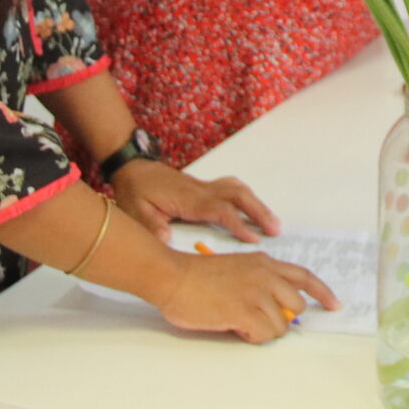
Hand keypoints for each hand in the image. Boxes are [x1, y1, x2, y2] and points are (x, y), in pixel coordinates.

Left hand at [109, 161, 280, 244]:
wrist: (132, 167)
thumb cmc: (135, 190)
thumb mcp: (135, 211)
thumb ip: (151, 226)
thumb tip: (167, 241)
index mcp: (188, 199)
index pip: (220, 209)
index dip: (238, 224)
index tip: (253, 239)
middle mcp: (201, 190)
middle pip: (238, 195)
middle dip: (259, 211)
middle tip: (275, 229)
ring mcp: (204, 186)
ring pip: (238, 189)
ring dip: (257, 203)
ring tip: (272, 221)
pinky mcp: (203, 187)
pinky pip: (231, 187)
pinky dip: (246, 196)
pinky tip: (252, 206)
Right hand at [158, 251, 339, 344]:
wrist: (173, 276)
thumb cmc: (197, 276)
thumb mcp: (237, 269)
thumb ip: (259, 282)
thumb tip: (275, 309)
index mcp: (264, 263)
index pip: (304, 277)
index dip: (323, 293)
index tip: (334, 305)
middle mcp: (265, 276)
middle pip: (297, 305)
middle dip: (283, 319)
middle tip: (260, 322)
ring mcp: (256, 293)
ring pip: (280, 325)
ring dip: (263, 330)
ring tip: (239, 323)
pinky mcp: (244, 312)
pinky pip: (264, 335)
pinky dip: (252, 337)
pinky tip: (234, 328)